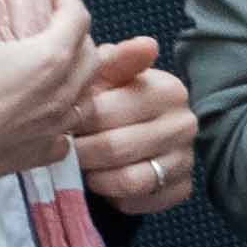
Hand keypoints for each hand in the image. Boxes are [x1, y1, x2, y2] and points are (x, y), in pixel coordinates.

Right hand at [0, 0, 99, 188]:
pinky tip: (45, 114)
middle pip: (91, 57)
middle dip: (77, 34)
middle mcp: (61, 94)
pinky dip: (61, 121)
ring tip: (56, 68)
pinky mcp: (39, 155)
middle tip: (54, 24)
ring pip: (85, 97)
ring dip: (77, 78)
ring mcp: (53, 128)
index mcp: (48, 59)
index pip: (79, 18)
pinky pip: (66, 136)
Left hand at [68, 34, 196, 208]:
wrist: (138, 128)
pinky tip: (106, 182)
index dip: (77, 121)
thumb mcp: (109, 75)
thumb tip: (148, 45)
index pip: (108, 113)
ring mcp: (186, 159)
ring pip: (130, 180)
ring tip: (83, 167)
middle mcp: (184, 125)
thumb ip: (117, 60)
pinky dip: (116, 197)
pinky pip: (141, 201)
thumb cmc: (114, 98)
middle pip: (116, 149)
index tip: (61, 122)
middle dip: (82, 152)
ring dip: (97, 177)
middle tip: (65, 149)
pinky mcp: (182, 188)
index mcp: (168, 90)